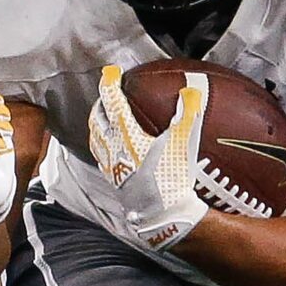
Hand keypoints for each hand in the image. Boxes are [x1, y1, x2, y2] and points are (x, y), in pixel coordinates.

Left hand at [88, 64, 206, 251]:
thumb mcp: (182, 143)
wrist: (161, 213)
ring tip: (102, 117)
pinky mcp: (113, 180)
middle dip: (99, 104)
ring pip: (95, 138)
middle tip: (105, 94)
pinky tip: (109, 148)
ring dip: (96, 124)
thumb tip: (191, 90)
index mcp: (127, 135)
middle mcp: (113, 148)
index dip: (110, 84)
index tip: (110, 72)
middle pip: (97, 120)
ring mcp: (111, 166)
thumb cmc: (171, 178)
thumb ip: (187, 114)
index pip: (113, 102)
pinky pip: (100, 156)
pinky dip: (100, 144)